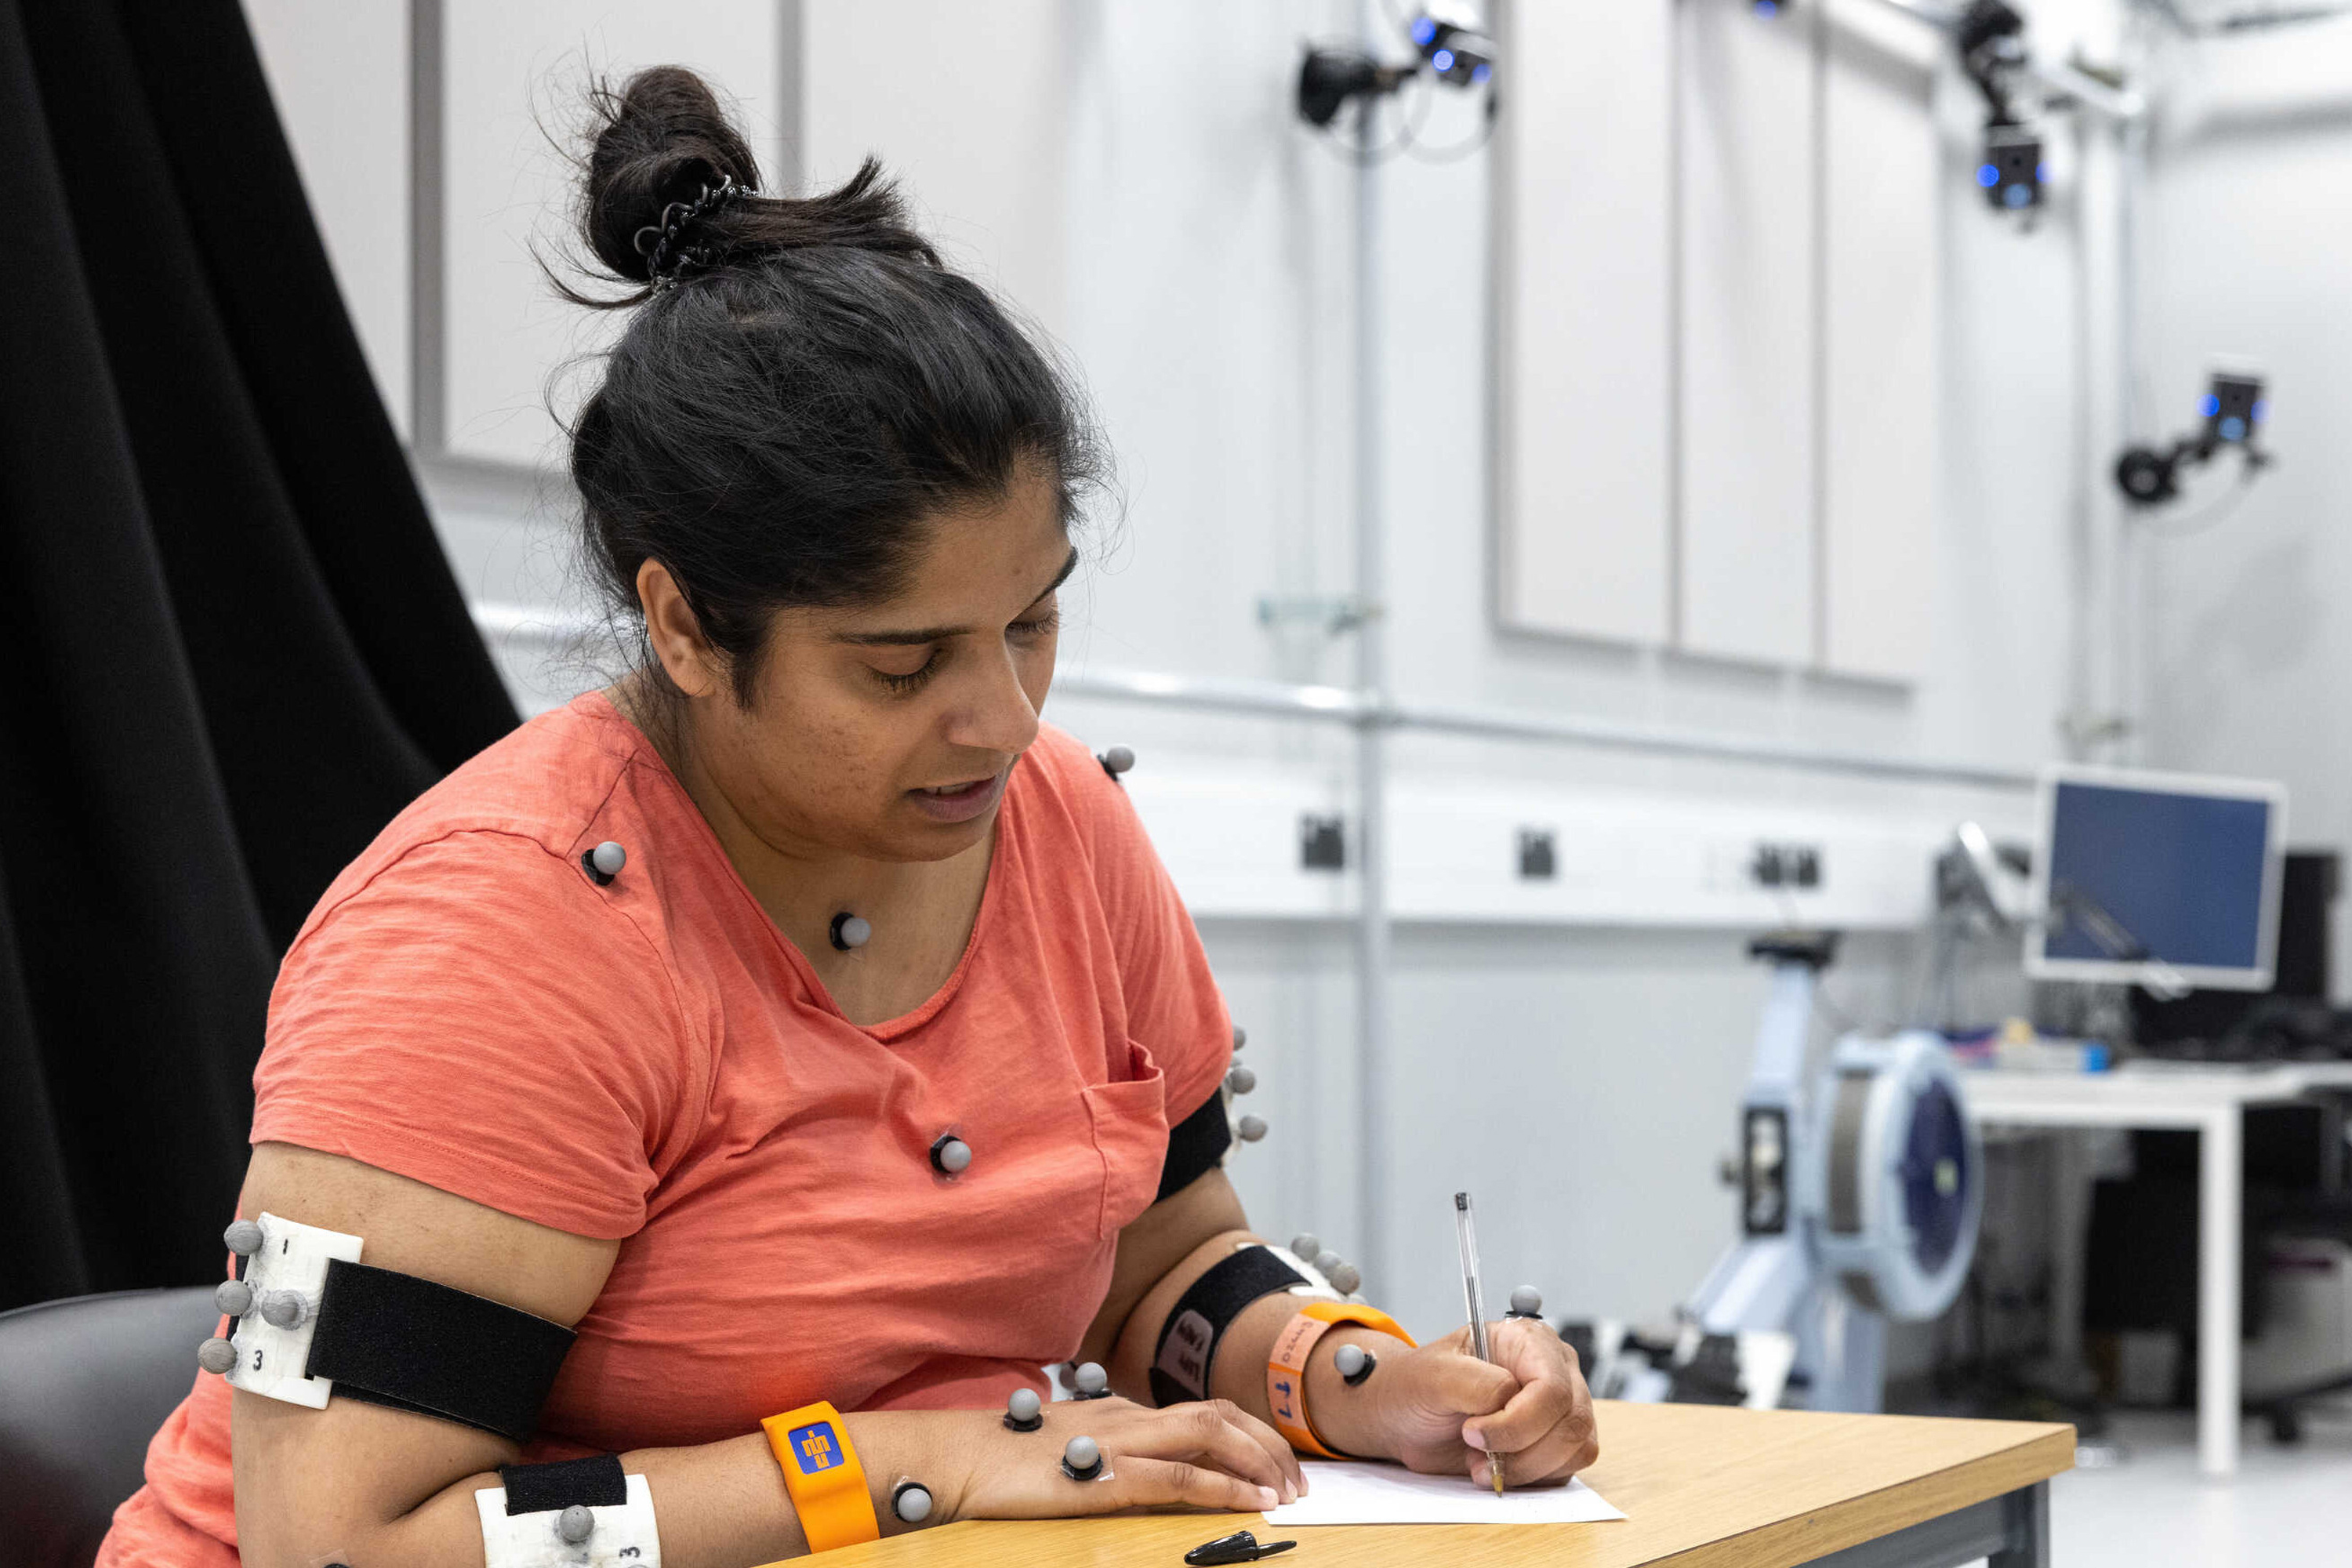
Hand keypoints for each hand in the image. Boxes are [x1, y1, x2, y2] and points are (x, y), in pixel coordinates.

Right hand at [942, 1396, 1306, 1520]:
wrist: (956, 1458)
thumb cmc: (1002, 1461)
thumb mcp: (1067, 1453)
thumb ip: (1108, 1457)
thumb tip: (1147, 1481)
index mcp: (1120, 1410)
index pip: (1203, 1410)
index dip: (1249, 1434)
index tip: (1276, 1464)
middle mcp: (1128, 1415)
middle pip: (1221, 1415)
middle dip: (1268, 1445)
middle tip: (1298, 1481)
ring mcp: (1120, 1441)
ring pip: (1212, 1434)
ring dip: (1259, 1462)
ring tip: (1285, 1493)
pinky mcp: (1108, 1474)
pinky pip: (1181, 1476)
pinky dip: (1224, 1486)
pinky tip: (1249, 1502)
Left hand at [1361, 1320, 1597, 1487]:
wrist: (1407, 1419)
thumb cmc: (1419, 1386)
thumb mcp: (1433, 1374)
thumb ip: (1476, 1382)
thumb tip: (1511, 1396)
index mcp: (1529, 1341)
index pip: (1552, 1387)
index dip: (1517, 1421)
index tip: (1471, 1432)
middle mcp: (1555, 1371)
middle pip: (1571, 1421)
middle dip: (1520, 1449)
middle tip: (1473, 1451)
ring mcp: (1562, 1408)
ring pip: (1574, 1449)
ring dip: (1524, 1468)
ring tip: (1480, 1460)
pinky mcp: (1558, 1443)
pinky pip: (1565, 1469)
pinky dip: (1530, 1478)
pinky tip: (1496, 1467)